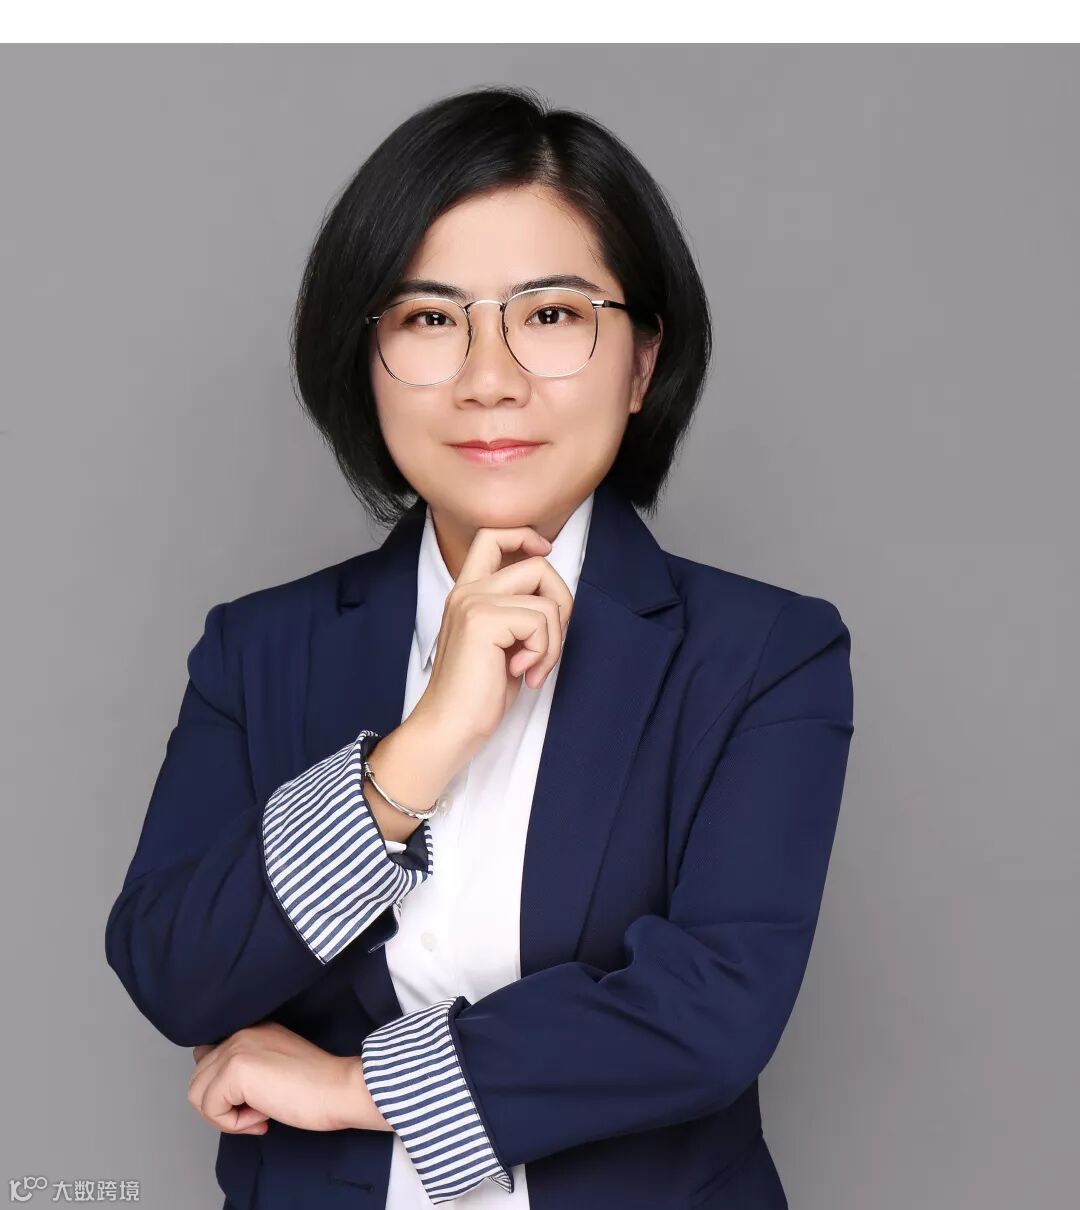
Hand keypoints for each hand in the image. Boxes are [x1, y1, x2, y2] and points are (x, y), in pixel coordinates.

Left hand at [188, 1021, 393, 1134]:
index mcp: (251, 1029)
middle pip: (198, 1079)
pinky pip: (210, 1108)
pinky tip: (261, 1118)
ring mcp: (236, 1049)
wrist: (338, 1089)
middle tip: (255, 1114)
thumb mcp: (274, 1067)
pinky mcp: (235, 1070)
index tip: (255, 1103)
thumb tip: (218, 1091)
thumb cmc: (316, 1086)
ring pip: (197, 1094)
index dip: (224, 1091)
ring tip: (257, 1116)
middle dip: (221, 1106)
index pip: (208, 1059)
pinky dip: (231, 1124)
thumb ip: (246, 1068)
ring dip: (224, 1115)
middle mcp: (240, 1033)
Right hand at [412, 526, 574, 756]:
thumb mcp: (504, 644)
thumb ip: (520, 614)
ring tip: (533, 668)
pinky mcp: (483, 621)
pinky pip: (541, 622)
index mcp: (468, 593)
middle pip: (537, 565)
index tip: (545, 553)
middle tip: (551, 643)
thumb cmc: (478, 695)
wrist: (450, 727)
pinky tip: (523, 673)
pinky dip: (544, 652)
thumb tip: (557, 600)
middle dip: (562, 603)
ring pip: (546, 601)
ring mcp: (473, 602)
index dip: (526, 537)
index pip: (493, 535)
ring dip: (553, 642)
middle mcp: (468, 591)